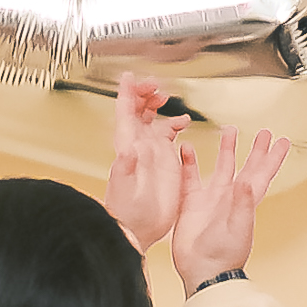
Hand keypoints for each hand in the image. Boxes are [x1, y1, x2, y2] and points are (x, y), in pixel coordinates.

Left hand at [103, 73, 186, 253]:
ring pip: (150, 120)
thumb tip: (126, 152)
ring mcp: (151, 153)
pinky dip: (174, 125)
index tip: (130, 76)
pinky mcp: (163, 162)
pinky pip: (167, 136)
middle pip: (137, 111)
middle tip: (155, 85)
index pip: (124, 113)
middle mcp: (138, 146)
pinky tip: (182, 123)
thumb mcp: (125, 190)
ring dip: (155, 105)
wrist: (138, 230)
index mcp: (128, 147)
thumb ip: (125, 169)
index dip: (127, 93)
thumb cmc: (128, 212)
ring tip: (164, 96)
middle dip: (144, 94)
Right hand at [170, 127, 289, 292]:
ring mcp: (211, 200)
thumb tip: (246, 180)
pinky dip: (188, 163)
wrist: (202, 272)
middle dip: (256, 150)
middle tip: (264, 133)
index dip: (273, 157)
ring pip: (221, 168)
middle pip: (247, 167)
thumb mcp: (237, 228)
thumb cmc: (224, 255)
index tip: (282, 141)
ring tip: (229, 131)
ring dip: (226, 150)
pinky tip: (185, 148)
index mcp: (246, 202)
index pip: (263, 174)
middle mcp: (231, 198)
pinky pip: (190, 178)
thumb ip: (241, 203)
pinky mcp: (191, 204)